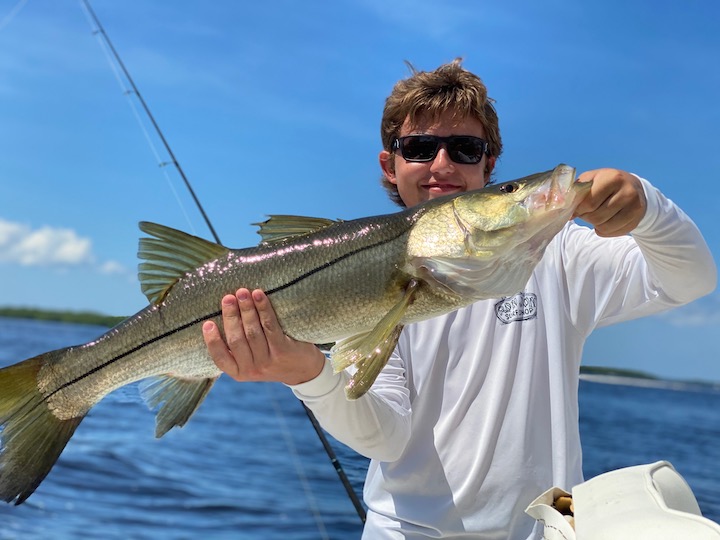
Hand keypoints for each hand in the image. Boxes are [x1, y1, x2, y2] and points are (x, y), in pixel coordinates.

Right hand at [202, 288, 325, 385]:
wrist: (303, 371)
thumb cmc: (271, 359)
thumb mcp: (251, 362)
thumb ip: (237, 347)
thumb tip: (223, 314)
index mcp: (239, 372)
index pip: (220, 359)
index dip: (212, 341)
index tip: (207, 323)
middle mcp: (252, 369)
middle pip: (236, 340)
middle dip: (231, 316)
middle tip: (227, 298)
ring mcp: (268, 362)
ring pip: (253, 332)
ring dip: (246, 309)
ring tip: (242, 292)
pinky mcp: (283, 351)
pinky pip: (270, 326)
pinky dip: (263, 309)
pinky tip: (259, 296)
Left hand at [573, 168, 646, 236]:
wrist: (633, 187)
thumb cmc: (605, 183)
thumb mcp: (591, 179)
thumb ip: (576, 191)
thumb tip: (564, 209)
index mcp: (613, 178)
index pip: (589, 203)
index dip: (579, 209)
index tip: (578, 208)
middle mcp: (627, 192)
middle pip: (596, 217)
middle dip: (586, 217)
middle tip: (587, 211)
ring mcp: (634, 207)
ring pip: (604, 227)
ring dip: (595, 224)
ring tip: (596, 215)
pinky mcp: (636, 220)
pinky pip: (612, 233)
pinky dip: (603, 230)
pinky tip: (606, 220)